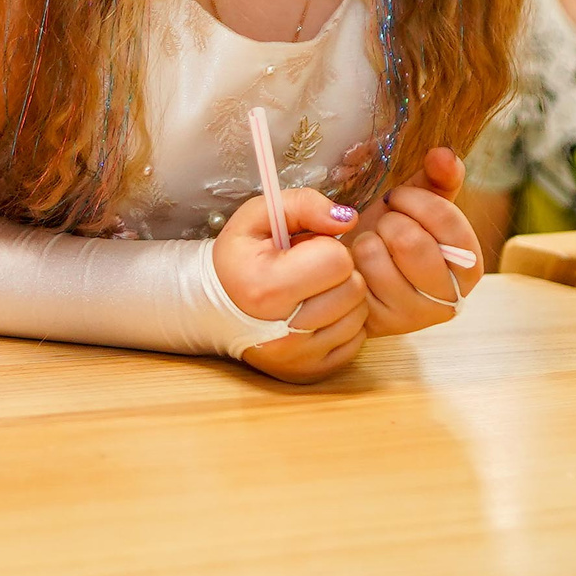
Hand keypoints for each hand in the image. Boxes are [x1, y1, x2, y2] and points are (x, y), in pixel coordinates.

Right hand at [216, 187, 369, 383]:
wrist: (214, 308)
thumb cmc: (240, 259)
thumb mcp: (258, 216)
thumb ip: (304, 204)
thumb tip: (348, 218)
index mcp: (267, 288)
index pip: (337, 260)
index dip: (326, 247)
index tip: (303, 250)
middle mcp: (283, 332)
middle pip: (354, 289)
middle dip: (339, 273)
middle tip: (310, 271)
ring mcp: (298, 357)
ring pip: (360, 315)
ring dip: (343, 297)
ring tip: (313, 291)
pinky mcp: (311, 371)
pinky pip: (357, 340)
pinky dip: (343, 323)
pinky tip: (318, 313)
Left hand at [345, 147, 482, 336]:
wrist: (359, 267)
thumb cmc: (393, 232)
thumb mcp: (418, 202)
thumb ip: (437, 177)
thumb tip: (444, 154)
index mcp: (470, 266)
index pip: (450, 225)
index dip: (417, 202)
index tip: (397, 196)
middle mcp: (450, 299)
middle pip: (413, 244)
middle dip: (390, 221)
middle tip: (385, 222)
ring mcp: (415, 317)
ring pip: (380, 258)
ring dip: (369, 239)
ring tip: (372, 243)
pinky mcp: (381, 325)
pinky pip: (358, 278)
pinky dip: (353, 260)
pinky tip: (359, 264)